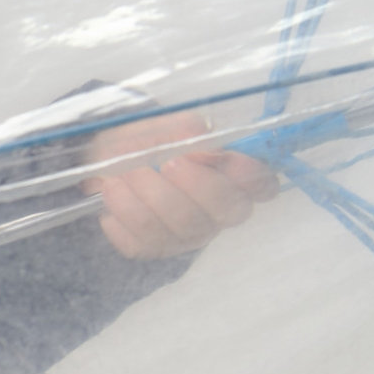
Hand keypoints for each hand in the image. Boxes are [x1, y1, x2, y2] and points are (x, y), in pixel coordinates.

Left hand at [85, 112, 276, 260]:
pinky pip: (137, 241)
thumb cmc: (152, 140)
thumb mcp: (172, 125)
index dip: (248, 174)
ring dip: (140, 195)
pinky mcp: (152, 248)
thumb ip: (188, 134)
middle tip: (161, 162)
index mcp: (234, 179)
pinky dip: (119, 214)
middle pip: (220, 208)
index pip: (262, 184)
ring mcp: (186, 235)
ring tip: (119, 174)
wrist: (111, 157)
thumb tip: (203, 152)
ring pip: (172, 226)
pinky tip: (113, 194)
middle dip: (188, 183)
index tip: (219, 156)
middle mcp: (217, 214)